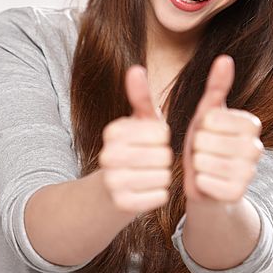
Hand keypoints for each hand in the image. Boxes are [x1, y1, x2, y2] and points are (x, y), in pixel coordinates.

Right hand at [98, 65, 172, 214]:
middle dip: (164, 159)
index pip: (161, 132)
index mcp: (113, 131)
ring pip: (163, 176)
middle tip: (152, 162)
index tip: (151, 142)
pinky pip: (160, 196)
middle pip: (164, 155)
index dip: (163, 139)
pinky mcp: (122, 204)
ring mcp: (113, 181)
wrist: (109, 192)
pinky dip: (159, 194)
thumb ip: (140, 96)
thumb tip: (136, 68)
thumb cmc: (133, 150)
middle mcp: (108, 155)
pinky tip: (147, 190)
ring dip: (163, 177)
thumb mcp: (137, 122)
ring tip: (149, 175)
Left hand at [182, 55, 263, 202]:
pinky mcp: (238, 194)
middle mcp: (257, 148)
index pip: (211, 119)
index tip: (206, 132)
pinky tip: (206, 181)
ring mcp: (250, 173)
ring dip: (196, 164)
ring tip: (204, 165)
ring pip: (205, 162)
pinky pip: (206, 183)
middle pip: (206, 141)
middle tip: (203, 151)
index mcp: (251, 124)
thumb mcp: (208, 112)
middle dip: (196, 146)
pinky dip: (199, 182)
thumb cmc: (205, 142)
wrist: (206, 181)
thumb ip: (216, 87)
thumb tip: (225, 58)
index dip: (200, 126)